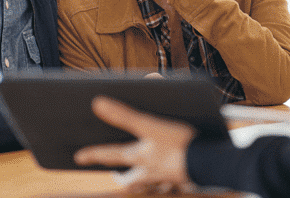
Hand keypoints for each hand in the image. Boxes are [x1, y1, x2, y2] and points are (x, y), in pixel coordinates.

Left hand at [74, 96, 196, 192]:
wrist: (210, 162)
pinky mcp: (184, 179)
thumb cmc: (180, 144)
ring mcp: (167, 177)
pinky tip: (170, 177)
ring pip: (149, 185)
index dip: (93, 154)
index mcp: (139, 157)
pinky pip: (170, 184)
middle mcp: (150, 171)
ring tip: (140, 178)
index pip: (110, 155)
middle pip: (131, 180)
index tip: (78, 157)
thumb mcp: (149, 125)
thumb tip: (97, 104)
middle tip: (116, 175)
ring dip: (142, 182)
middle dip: (122, 177)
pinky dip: (166, 182)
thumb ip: (124, 114)